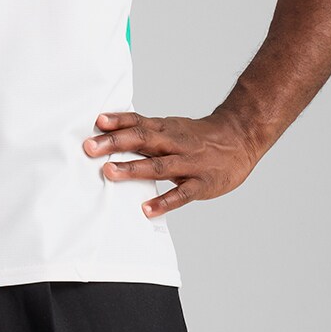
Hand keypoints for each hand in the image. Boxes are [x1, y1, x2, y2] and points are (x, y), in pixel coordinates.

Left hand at [81, 110, 259, 216]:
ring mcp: (189, 163)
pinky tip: (147, 209)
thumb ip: (144, 132)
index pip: (138, 122)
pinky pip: (182, 194)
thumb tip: (108, 132)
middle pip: (142, 139)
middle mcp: (174, 143)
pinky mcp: (202, 183)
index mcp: (165, 129)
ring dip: (133, 168)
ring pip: (159, 165)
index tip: (96, 121)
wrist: (241, 138)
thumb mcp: (171, 128)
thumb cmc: (198, 136)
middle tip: (90, 147)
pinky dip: (164, 201)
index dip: (118, 121)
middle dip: (115, 143)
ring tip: (109, 172)